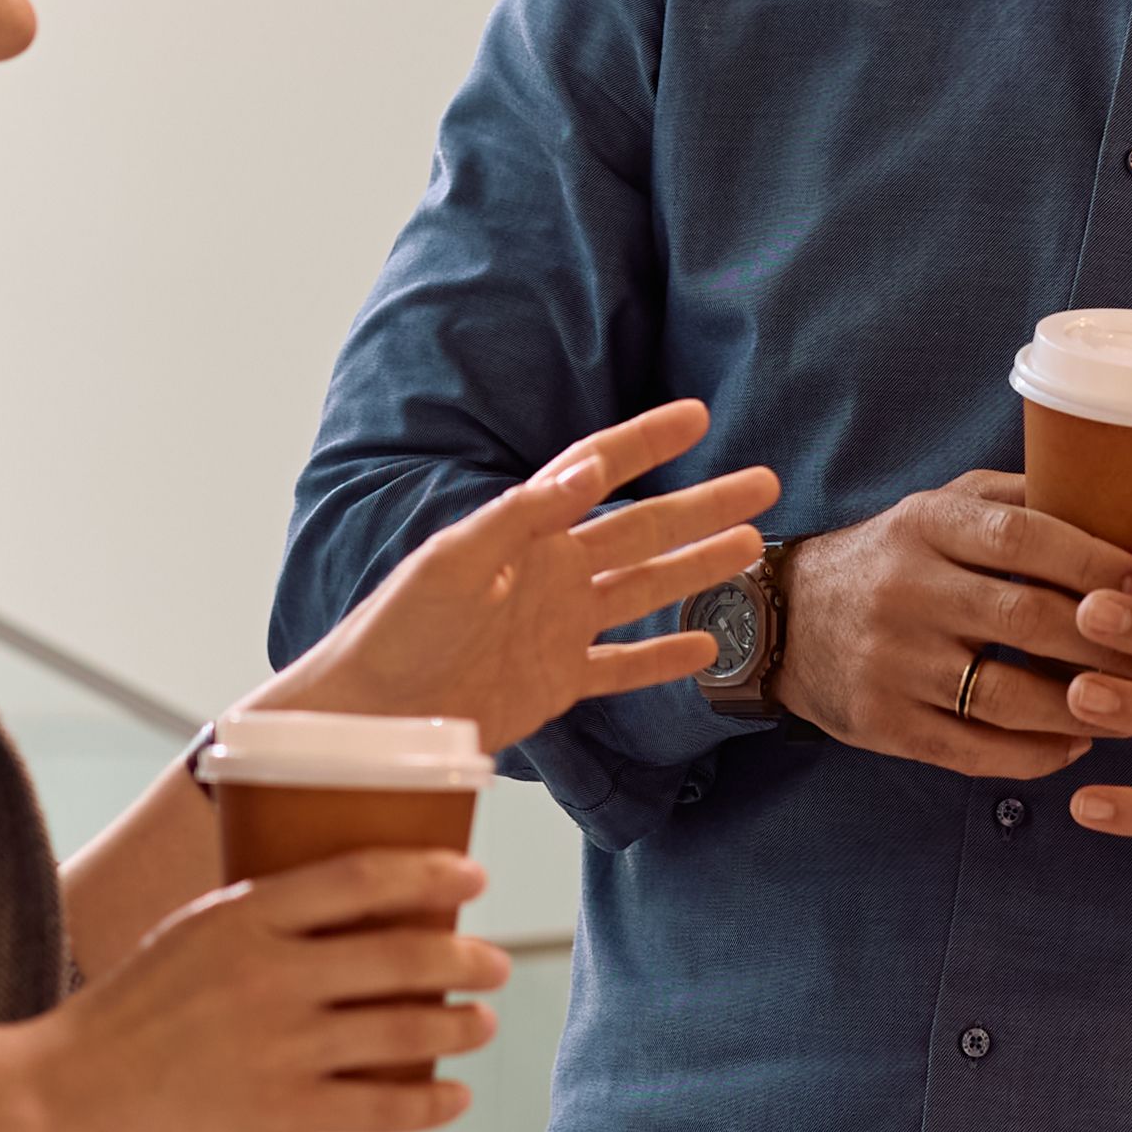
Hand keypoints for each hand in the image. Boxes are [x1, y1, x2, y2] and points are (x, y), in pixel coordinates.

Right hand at [18, 847, 505, 1131]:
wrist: (61, 1098)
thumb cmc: (124, 1015)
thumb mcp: (186, 938)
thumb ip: (256, 924)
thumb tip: (339, 913)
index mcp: (243, 915)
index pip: (360, 877)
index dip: (428, 873)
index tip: (471, 877)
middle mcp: (271, 974)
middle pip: (400, 954)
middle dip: (464, 958)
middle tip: (494, 961)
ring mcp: (279, 1046)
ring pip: (403, 1030)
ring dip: (459, 1026)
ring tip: (482, 1023)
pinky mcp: (279, 1113)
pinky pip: (380, 1105)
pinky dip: (429, 1102)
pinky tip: (452, 1097)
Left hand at [269, 402, 778, 752]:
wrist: (367, 716)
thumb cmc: (395, 631)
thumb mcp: (453, 561)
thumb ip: (521, 516)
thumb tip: (587, 471)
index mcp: (524, 533)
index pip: (597, 471)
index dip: (646, 440)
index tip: (698, 415)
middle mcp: (549, 573)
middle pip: (643, 529)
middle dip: (703, 505)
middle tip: (763, 483)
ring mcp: (557, 628)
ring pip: (646, 590)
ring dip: (698, 568)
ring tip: (751, 548)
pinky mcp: (556, 683)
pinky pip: (624, 665)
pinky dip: (665, 657)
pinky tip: (707, 646)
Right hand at [775, 474, 1131, 777]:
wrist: (786, 620)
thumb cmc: (893, 557)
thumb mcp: (941, 508)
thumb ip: (1018, 502)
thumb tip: (1125, 502)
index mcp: (925, 526)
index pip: (1023, 539)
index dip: (1097, 563)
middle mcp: (904, 591)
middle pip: (1027, 622)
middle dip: (1113, 645)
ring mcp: (891, 663)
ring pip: (1009, 698)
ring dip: (1087, 710)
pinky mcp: (883, 725)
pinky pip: (976, 752)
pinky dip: (1037, 754)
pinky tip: (1077, 744)